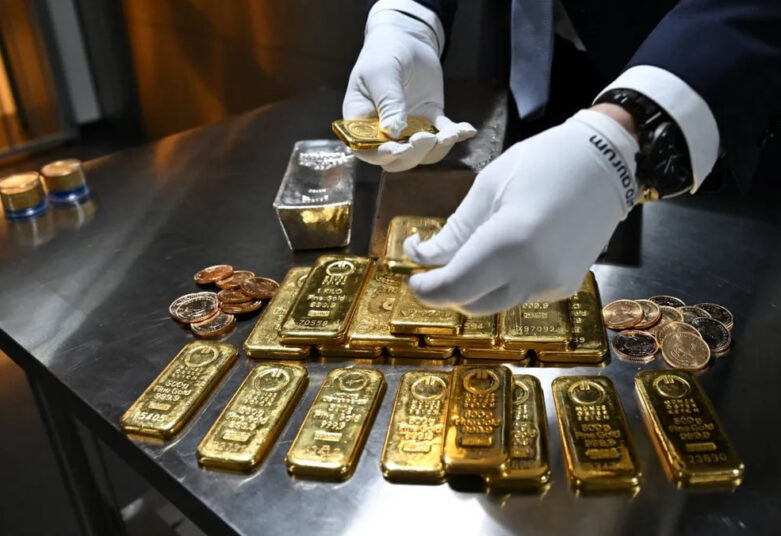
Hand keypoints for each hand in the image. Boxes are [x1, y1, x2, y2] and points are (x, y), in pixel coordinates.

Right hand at [342, 6, 474, 171]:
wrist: (406, 39)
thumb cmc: (384, 54)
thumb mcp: (382, 74)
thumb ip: (388, 102)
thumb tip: (394, 131)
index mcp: (362, 122)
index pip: (368, 149)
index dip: (383, 156)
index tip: (400, 149)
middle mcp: (384, 132)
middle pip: (398, 158)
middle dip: (414, 154)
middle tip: (427, 138)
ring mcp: (408, 128)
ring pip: (423, 153)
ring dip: (438, 148)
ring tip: (451, 134)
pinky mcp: (429, 120)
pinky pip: (442, 134)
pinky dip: (455, 134)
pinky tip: (467, 129)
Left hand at [403, 109, 640, 314]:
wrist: (606, 162)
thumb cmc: (542, 162)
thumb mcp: (487, 189)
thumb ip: (453, 232)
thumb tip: (423, 260)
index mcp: (508, 244)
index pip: (453, 288)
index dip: (426, 288)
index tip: (413, 275)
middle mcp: (533, 275)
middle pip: (471, 304)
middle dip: (446, 290)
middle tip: (434, 263)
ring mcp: (553, 285)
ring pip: (495, 303)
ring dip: (474, 287)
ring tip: (470, 252)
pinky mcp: (565, 286)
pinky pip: (519, 294)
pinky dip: (502, 281)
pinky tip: (508, 251)